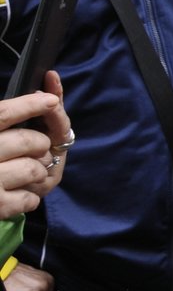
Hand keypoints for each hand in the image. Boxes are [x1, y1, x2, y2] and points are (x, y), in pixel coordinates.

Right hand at [0, 78, 67, 218]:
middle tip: (33, 150)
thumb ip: (14, 119)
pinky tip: (12, 195)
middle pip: (29, 141)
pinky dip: (28, 198)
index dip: (29, 105)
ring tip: (18, 175)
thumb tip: (50, 91)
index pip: (2, 114)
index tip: (50, 99)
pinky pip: (31, 198)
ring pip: (34, 169)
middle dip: (41, 144)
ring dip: (36, 172)